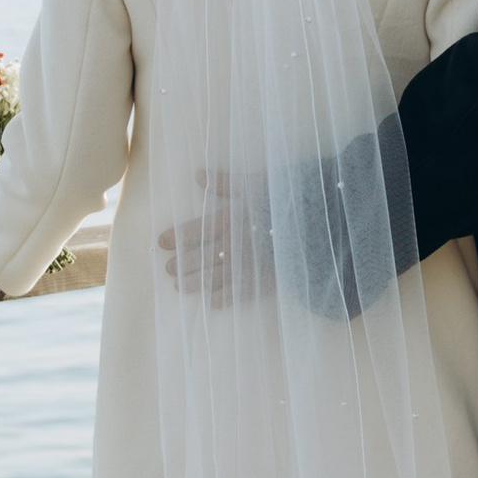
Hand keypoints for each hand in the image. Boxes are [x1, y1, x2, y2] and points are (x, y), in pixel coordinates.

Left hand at [157, 172, 276, 306]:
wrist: (317, 226)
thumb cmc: (284, 200)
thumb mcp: (255, 184)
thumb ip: (225, 182)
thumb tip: (199, 175)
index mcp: (227, 221)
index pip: (193, 231)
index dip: (175, 237)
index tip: (160, 243)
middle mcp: (231, 247)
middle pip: (198, 259)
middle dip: (180, 265)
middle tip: (166, 270)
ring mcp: (244, 267)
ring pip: (211, 279)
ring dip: (193, 283)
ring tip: (179, 287)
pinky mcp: (260, 283)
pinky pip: (235, 295)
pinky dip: (221, 298)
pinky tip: (211, 301)